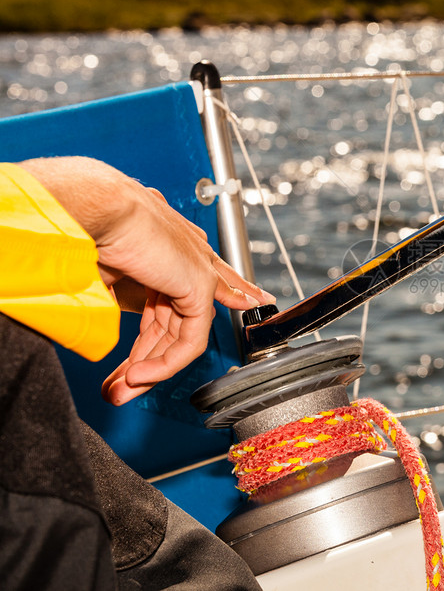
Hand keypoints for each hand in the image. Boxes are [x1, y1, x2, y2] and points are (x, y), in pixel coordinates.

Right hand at [21, 157, 275, 404]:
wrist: (99, 207)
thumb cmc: (92, 225)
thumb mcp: (105, 271)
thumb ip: (115, 297)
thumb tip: (104, 326)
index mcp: (168, 251)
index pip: (168, 307)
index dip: (154, 341)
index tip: (134, 369)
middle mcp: (190, 260)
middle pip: (174, 326)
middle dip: (146, 361)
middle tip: (121, 386)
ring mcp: (199, 272)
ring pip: (183, 336)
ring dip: (152, 368)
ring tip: (123, 389)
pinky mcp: (200, 286)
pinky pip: (191, 340)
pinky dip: (166, 363)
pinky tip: (139, 376)